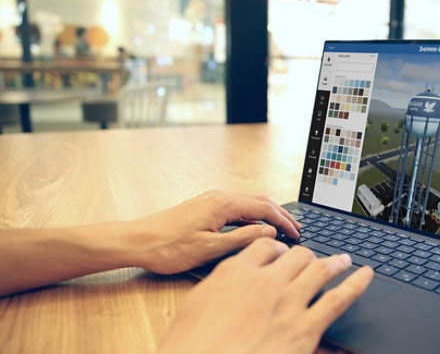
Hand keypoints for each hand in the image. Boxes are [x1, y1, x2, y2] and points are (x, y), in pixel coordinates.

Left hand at [131, 190, 300, 273]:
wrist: (137, 240)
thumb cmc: (169, 247)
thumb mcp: (210, 248)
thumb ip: (243, 238)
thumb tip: (269, 232)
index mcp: (223, 204)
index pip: (264, 208)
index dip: (284, 221)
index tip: (297, 233)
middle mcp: (219, 196)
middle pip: (259, 201)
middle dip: (280, 214)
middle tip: (296, 229)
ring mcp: (211, 200)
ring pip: (248, 202)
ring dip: (267, 213)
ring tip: (281, 228)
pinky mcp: (204, 206)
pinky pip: (236, 206)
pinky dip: (252, 214)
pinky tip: (256, 226)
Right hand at [158, 238, 373, 353]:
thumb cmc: (191, 347)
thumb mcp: (195, 306)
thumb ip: (219, 286)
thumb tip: (231, 279)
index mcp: (236, 273)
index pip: (265, 247)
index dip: (276, 248)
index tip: (280, 253)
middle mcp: (265, 281)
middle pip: (295, 255)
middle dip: (304, 256)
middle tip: (310, 260)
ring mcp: (288, 303)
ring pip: (319, 270)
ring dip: (334, 262)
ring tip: (344, 259)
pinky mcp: (305, 329)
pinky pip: (339, 299)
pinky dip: (357, 284)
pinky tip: (366, 276)